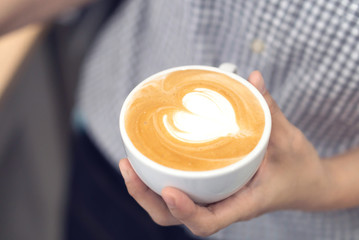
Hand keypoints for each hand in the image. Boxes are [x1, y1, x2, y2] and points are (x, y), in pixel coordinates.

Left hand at [119, 71, 331, 236]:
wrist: (308, 185)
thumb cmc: (299, 168)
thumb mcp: (289, 139)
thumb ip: (270, 110)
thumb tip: (253, 77)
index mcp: (246, 202)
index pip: (209, 221)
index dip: (185, 210)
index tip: (168, 190)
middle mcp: (225, 204)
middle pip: (177, 217)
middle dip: (149, 199)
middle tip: (129, 167)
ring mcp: (216, 199)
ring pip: (173, 209)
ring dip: (147, 192)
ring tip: (129, 164)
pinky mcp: (213, 191)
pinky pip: (181, 193)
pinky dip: (159, 182)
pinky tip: (149, 160)